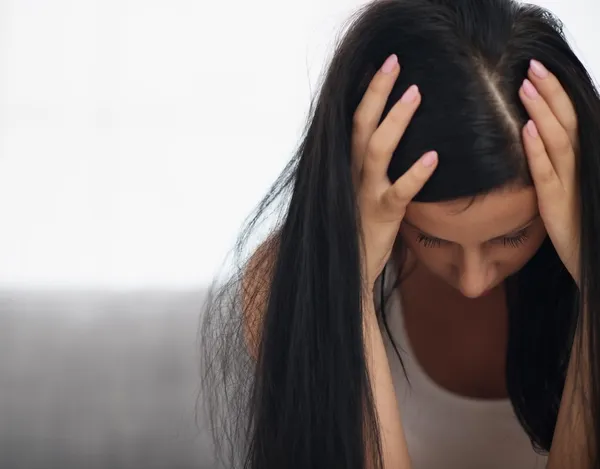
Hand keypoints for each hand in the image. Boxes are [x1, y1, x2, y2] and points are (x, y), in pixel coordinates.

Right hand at [352, 54, 437, 292]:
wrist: (344, 270)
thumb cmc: (355, 230)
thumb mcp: (357, 193)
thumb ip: (368, 168)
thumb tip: (388, 142)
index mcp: (347, 166)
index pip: (354, 121)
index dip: (368, 93)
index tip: (383, 66)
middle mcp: (351, 174)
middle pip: (360, 125)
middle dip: (377, 92)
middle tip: (394, 62)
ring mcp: (365, 194)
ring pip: (376, 150)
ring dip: (395, 120)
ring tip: (415, 93)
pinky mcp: (381, 215)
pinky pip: (399, 192)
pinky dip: (416, 174)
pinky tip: (434, 158)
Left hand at [520, 59, 579, 285]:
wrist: (591, 262)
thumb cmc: (576, 225)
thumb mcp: (565, 189)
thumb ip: (554, 164)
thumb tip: (535, 137)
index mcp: (580, 162)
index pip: (568, 120)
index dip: (555, 94)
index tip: (536, 70)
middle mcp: (579, 167)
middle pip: (565, 122)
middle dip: (549, 92)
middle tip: (530, 66)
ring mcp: (570, 184)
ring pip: (557, 141)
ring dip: (541, 112)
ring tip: (525, 87)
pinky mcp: (557, 203)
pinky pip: (546, 173)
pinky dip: (536, 150)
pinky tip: (525, 129)